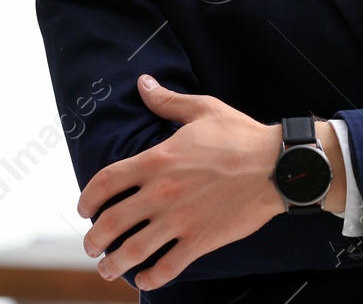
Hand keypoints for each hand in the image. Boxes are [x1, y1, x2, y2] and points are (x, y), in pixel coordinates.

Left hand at [77, 75, 281, 291]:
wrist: (277, 165)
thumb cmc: (241, 135)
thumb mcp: (202, 109)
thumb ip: (167, 101)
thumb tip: (143, 83)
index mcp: (156, 160)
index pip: (105, 182)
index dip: (87, 199)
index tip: (85, 209)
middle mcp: (161, 193)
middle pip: (110, 223)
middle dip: (93, 239)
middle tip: (92, 245)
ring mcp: (179, 220)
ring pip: (132, 252)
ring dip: (112, 265)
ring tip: (107, 268)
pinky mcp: (200, 240)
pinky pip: (166, 268)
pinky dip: (150, 278)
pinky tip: (145, 279)